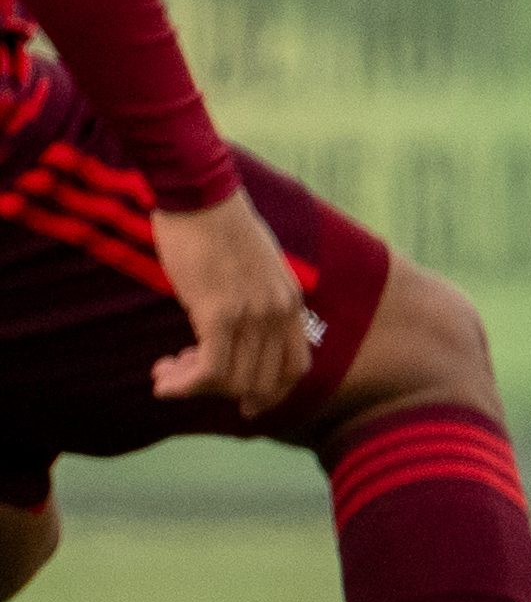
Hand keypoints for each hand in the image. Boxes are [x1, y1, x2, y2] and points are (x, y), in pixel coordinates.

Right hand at [145, 191, 308, 408]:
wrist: (200, 195)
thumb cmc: (216, 227)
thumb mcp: (252, 267)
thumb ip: (254, 299)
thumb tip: (233, 333)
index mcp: (291, 301)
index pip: (296, 368)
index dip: (270, 394)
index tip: (244, 406)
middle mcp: (279, 312)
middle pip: (260, 382)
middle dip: (220, 393)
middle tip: (183, 377)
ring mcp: (253, 314)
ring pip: (232, 382)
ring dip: (193, 388)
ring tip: (166, 372)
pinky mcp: (220, 313)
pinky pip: (211, 372)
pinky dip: (185, 385)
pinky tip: (163, 379)